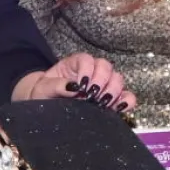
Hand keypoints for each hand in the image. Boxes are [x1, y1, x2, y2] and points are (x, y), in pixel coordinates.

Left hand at [13, 53, 136, 112]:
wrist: (44, 110)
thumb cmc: (42, 96)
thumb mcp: (42, 89)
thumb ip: (56, 86)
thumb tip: (75, 88)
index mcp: (74, 65)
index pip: (87, 59)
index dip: (87, 70)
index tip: (81, 86)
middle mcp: (91, 72)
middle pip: (106, 67)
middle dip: (101, 81)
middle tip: (93, 96)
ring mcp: (103, 86)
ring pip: (118, 79)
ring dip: (113, 91)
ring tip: (101, 104)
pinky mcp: (111, 101)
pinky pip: (127, 97)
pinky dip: (126, 102)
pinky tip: (117, 109)